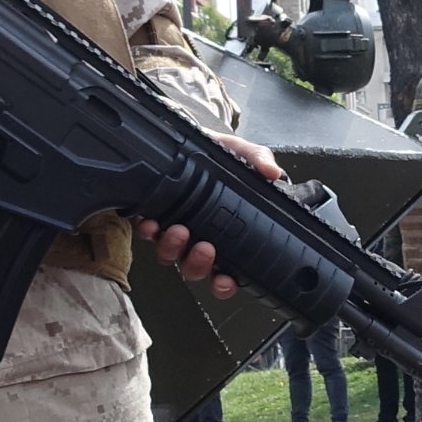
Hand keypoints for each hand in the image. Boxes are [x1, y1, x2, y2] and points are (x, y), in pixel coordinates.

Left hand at [133, 134, 287, 297]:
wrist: (187, 138)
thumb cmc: (217, 153)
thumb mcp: (243, 153)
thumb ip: (259, 161)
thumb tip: (273, 172)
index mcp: (224, 233)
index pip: (226, 271)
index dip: (224, 283)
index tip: (225, 280)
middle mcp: (198, 237)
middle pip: (195, 269)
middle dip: (198, 264)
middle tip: (205, 248)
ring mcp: (173, 230)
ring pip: (170, 256)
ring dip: (173, 248)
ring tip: (179, 230)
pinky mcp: (152, 216)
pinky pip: (148, 233)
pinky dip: (149, 231)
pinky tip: (153, 222)